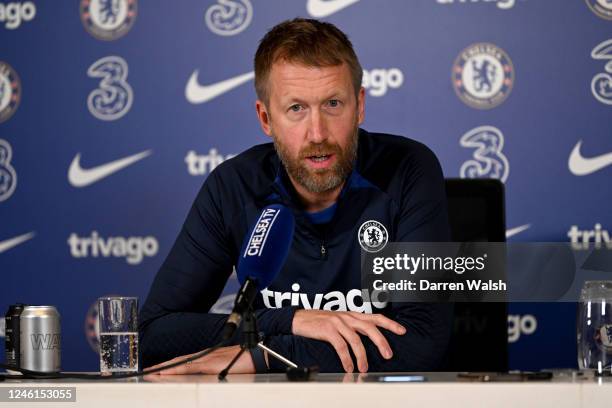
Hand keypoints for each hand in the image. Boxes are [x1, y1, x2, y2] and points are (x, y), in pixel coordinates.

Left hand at [145, 345, 254, 374]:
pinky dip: (175, 370)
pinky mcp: (210, 364)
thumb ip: (217, 370)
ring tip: (151, 373)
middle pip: (179, 361)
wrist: (258, 354)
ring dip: (165, 368)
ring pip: (180, 363)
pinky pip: (188, 367)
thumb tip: (210, 375)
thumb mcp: (228, 367)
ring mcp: (207, 359)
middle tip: (148, 371)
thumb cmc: (246, 361)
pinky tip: (165, 373)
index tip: (158, 369)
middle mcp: (205, 356)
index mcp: (208, 357)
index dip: (170, 365)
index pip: (185, 361)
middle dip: (163, 366)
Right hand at [291, 310, 405, 372]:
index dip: (390, 323)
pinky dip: (346, 358)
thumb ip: (353, 328)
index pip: (375, 317)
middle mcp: (347, 317)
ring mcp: (337, 322)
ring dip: (362, 356)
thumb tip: (368, 339)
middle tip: (388, 355)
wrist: (298, 319)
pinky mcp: (328, 330)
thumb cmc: (319, 322)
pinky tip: (348, 366)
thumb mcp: (339, 322)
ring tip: (364, 368)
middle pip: (370, 327)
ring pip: (356, 339)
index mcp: (352, 315)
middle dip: (381, 341)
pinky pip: (341, 346)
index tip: (402, 331)